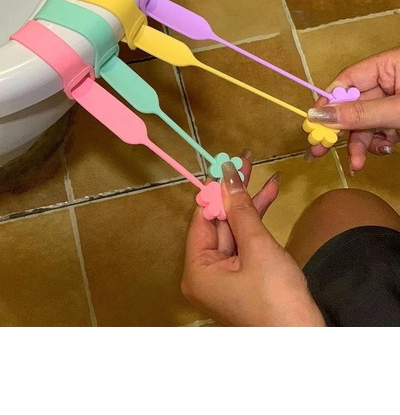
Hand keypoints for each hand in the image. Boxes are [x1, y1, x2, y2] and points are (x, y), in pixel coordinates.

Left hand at [181, 158, 324, 326]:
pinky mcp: (243, 277)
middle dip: (235, 193)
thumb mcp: (258, 247)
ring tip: (264, 175)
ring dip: (250, 205)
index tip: (227, 163)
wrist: (304, 341)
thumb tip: (228, 174)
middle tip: (246, 160)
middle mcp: (205, 272)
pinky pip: (245, 243)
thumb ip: (241, 209)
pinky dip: (257, 223)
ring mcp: (224, 276)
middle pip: (219, 222)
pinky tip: (269, 196)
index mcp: (197, 269)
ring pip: (235, 230)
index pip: (202, 218)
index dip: (215, 189)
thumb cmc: (276, 297)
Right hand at [307, 47, 399, 171]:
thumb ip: (360, 114)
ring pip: (366, 122)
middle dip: (341, 130)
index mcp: (389, 65)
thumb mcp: (396, 111)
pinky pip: (380, 130)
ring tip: (357, 164)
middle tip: (319, 149)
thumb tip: (319, 116)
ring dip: (361, 145)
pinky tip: (386, 150)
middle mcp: (390, 80)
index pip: (348, 80)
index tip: (313, 122)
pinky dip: (379, 143)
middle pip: (354, 105)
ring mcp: (395, 100)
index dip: (329, 102)